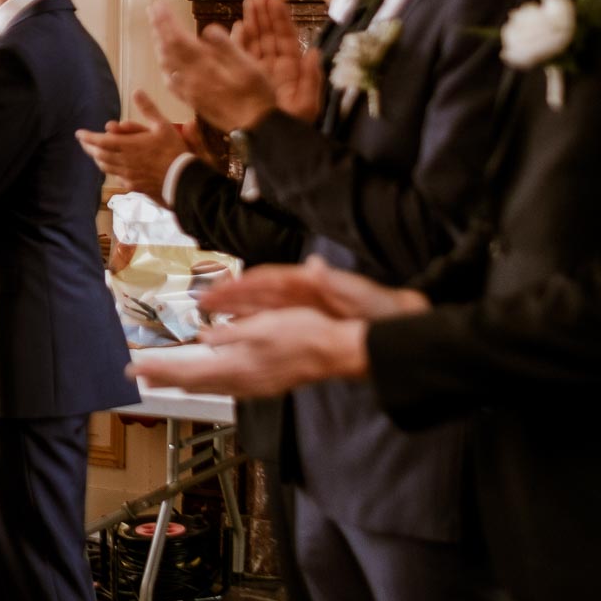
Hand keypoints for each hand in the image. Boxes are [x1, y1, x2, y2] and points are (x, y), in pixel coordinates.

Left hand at [76, 90, 187, 201]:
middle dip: (89, 147)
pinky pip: (116, 177)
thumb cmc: (173, 150)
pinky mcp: (133, 186)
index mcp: (128, 145)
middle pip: (99, 155)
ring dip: (98, 159)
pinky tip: (112, 168)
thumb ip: (148, 109)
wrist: (182, 180)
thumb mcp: (163, 125)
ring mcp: (127, 175)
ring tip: (94, 153)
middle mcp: (123, 161)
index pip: (101, 141)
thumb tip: (136, 91)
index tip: (79, 133)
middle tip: (84, 142)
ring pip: (106, 167)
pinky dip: (110, 170)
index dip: (88, 137)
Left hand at [129, 308, 368, 396]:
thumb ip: (233, 334)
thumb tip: (206, 335)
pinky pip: (222, 385)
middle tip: (136, 373)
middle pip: (192, 382)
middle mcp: (241, 382)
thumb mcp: (266, 326)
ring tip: (160, 376)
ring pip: (206, 385)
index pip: (187, 371)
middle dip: (163, 377)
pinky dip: (203, 380)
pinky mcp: (261, 384)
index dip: (159, 369)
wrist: (336, 353)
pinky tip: (203, 374)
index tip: (133, 367)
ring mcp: (252, 386)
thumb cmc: (304, 334)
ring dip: (180, 380)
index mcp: (238, 367)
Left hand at [149, 2, 278, 132]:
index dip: (166, 21)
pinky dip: (165, 68)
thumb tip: (208, 30)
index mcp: (205, 66)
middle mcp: (192, 78)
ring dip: (159, 45)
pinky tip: (165, 65)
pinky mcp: (193, 101)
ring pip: (167, 65)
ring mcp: (190, 91)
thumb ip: (226, 46)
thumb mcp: (248, 65)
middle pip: (167, 50)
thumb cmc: (257, 95)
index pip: (177, 38)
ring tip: (156, 32)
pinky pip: (171, 82)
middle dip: (158, 28)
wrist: (255, 128)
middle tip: (152, 11)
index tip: (157, 5)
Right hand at [196, 256, 426, 321]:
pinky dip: (250, 325)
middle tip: (204, 300)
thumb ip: (334, 281)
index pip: (268, 278)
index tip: (221, 286)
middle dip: (229, 295)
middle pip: (257, 291)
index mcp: (309, 282)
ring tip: (210, 314)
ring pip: (259, 307)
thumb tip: (314, 266)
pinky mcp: (302, 322)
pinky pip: (269, 323)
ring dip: (234, 310)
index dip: (242, 283)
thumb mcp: (360, 292)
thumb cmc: (380, 307)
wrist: (396, 324)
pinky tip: (236, 333)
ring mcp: (300, 307)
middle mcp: (300, 292)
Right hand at [236, 0, 323, 122]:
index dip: (280, 19)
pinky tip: (238, 27)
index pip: (285, 39)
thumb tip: (313, 51)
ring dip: (252, 23)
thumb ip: (312, 78)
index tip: (274, 0)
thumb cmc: (292, 128)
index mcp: (291, 71)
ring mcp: (257, 75)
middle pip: (269, 37)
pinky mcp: (243, 81)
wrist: (273, 145)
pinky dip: (238, 42)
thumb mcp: (308, 105)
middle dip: (264, 15)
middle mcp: (274, 70)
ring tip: (248, 3)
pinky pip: (240, 57)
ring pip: (255, 43)